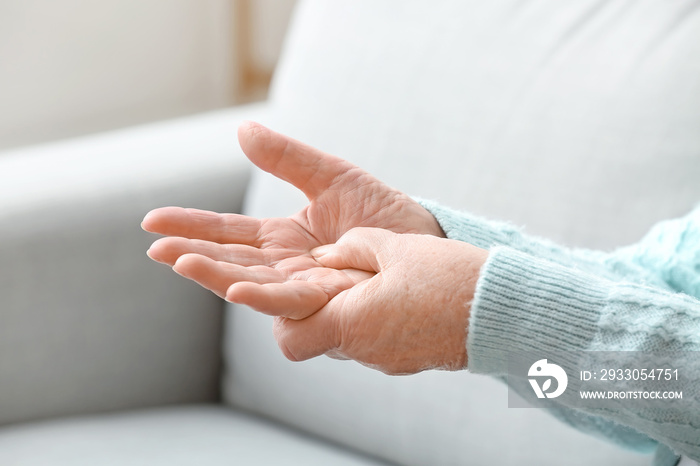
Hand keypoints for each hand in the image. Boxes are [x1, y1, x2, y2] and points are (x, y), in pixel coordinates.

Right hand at [142, 122, 443, 316]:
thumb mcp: (334, 177)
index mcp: (283, 241)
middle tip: (157, 248)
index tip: (152, 222)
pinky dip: (264, 299)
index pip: (229, 234)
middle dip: (193, 255)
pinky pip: (292, 307)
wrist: (429, 242)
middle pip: (232, 264)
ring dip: (217, 276)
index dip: (192, 227)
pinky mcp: (330, 309)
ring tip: (181, 262)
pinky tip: (238, 288)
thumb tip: (243, 130)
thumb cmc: (385, 214)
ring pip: (253, 288)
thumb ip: (290, 159)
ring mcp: (307, 293)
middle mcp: (288, 271)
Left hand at [274, 227, 487, 374]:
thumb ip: (352, 246)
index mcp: (352, 322)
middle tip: (325, 276)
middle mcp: (364, 349)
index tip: (287, 286)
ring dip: (344, 310)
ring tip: (366, 277)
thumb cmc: (451, 278)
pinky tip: (393, 292)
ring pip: (345, 337)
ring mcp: (387, 359)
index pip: (289, 337)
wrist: (506, 313)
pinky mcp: (406, 358)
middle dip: (311, 307)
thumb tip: (324, 255)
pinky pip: (373, 339)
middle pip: (314, 338)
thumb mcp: (395, 246)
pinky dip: (370, 317)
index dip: (276, 314)